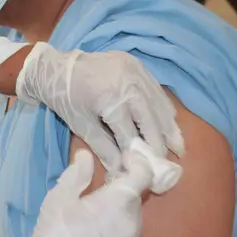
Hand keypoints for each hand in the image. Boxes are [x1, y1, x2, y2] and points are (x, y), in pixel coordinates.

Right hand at [9, 150, 152, 236]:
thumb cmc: (55, 234)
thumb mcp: (60, 198)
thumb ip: (77, 174)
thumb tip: (87, 156)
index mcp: (119, 201)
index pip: (143, 174)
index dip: (137, 163)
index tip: (125, 160)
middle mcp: (133, 222)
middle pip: (135, 198)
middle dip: (122, 190)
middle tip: (100, 189)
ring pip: (131, 219)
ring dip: (119, 213)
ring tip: (95, 216)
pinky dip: (116, 233)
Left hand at [16, 42, 183, 171]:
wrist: (57, 67)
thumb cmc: (66, 99)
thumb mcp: (82, 126)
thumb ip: (105, 149)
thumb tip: (122, 171)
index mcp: (110, 97)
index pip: (131, 132)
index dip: (138, 153)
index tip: (147, 170)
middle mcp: (128, 82)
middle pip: (151, 118)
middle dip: (161, 142)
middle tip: (170, 162)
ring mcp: (135, 70)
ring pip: (159, 104)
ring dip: (169, 127)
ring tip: (179, 147)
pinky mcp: (138, 65)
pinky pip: (156, 90)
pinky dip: (164, 108)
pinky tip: (169, 123)